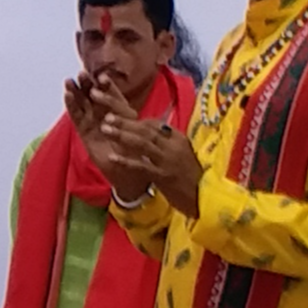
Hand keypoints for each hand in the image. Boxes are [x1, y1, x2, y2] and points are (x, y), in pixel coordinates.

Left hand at [70, 82, 195, 208]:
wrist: (203, 196)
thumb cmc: (190, 176)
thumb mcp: (180, 153)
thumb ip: (166, 141)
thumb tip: (152, 127)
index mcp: (176, 137)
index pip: (152, 123)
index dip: (132, 117)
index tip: (114, 110)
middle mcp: (172, 145)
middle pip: (145, 128)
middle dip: (123, 119)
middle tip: (105, 113)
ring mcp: (167, 160)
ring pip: (142, 143)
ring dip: (122, 135)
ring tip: (104, 127)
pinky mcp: (163, 176)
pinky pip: (142, 166)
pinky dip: (126, 161)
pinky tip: (111, 157)